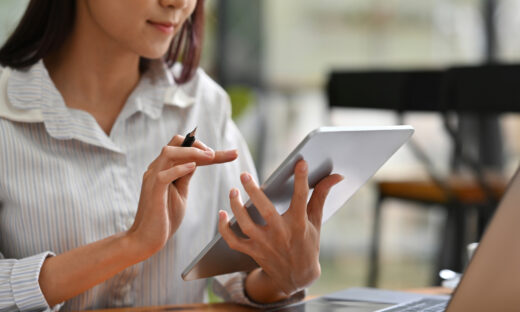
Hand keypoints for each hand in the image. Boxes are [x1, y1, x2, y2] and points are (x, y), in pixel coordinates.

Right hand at [128, 134, 237, 257]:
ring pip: (169, 153)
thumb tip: (196, 161)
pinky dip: (179, 168)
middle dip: (199, 144)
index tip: (232, 154)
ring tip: (210, 156)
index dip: (207, 148)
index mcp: (164, 168)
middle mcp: (157, 169)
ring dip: (192, 152)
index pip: (184, 148)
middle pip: (176, 143)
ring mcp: (153, 178)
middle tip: (217, 153)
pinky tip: (193, 167)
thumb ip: (185, 176)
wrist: (147, 239)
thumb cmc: (164, 217)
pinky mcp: (153, 192)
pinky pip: (164, 175)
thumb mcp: (180, 192)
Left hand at [218, 160, 342, 300]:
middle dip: (254, 192)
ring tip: (233, 191)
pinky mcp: (253, 252)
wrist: (297, 277)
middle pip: (265, 211)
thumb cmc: (307, 243)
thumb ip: (321, 195)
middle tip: (244, 175)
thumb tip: (336, 176)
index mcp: (299, 224)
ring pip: (245, 225)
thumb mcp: (316, 220)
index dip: (302, 180)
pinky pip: (234, 240)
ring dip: (236, 207)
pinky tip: (221, 213)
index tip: (301, 163)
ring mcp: (265, 244)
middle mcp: (281, 234)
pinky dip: (224, 229)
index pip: (301, 198)